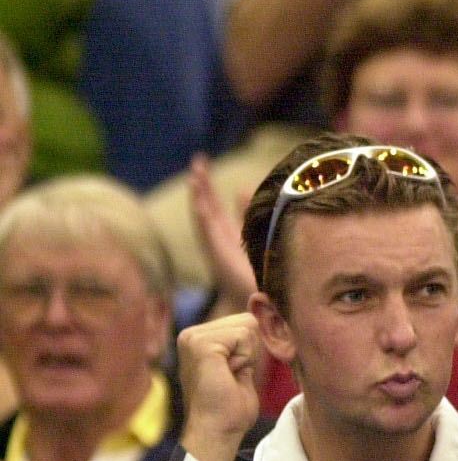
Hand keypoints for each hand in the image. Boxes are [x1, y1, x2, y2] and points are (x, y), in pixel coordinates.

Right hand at [179, 314, 263, 460]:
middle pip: (247, 321)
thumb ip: (245, 344)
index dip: (251, 350)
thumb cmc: (230, 407)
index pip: (245, 321)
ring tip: (229, 376)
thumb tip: (260, 320)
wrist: (217, 431)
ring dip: (248, 356)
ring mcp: (193, 337)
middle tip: (232, 376)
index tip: (234, 373)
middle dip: (251, 351)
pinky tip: (228, 374)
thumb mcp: (241, 366)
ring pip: (247, 327)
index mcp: (199, 337)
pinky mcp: (201, 344)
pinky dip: (245, 358)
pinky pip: (243, 336)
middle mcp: (191, 334)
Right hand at [189, 154, 255, 314]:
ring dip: (200, 197)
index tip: (201, 162)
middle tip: (198, 160)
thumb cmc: (257, 273)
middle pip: (206, 205)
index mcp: (226, 233)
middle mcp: (218, 238)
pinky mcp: (218, 256)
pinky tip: (201, 202)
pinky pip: (208, 233)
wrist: (258, 300)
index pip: (213, 204)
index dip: (207, 185)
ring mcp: (216, 246)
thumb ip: (246, 214)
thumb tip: (242, 188)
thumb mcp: (254, 236)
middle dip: (201, 184)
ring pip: (204, 216)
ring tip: (196, 176)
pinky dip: (203, 217)